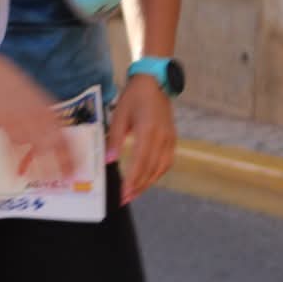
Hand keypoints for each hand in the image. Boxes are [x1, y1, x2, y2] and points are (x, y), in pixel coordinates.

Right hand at [0, 51, 75, 180]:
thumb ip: (55, 122)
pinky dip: (16, 165)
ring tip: (45, 182)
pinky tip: (19, 175)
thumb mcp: (45, 103)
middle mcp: (37, 123)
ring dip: (39, 171)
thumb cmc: (24, 91)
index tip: (77, 171)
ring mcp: (20, 127)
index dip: (72, 159)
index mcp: (50, 116)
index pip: (66, 142)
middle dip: (58, 169)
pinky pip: (12, 152)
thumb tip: (66, 141)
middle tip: (62, 181)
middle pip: (51, 152)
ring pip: (32, 154)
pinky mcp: (4, 130)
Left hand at [108, 72, 176, 203]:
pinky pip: (167, 162)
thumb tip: (109, 161)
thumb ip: (114, 139)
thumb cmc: (134, 97)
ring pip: (161, 168)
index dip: (132, 180)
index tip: (123, 193)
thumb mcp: (119, 115)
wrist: (155, 82)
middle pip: (152, 169)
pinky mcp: (172, 139)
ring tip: (135, 193)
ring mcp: (170, 139)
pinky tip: (147, 179)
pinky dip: (157, 173)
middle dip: (139, 187)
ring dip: (148, 182)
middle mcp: (162, 138)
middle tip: (126, 199)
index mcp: (148, 131)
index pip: (140, 162)